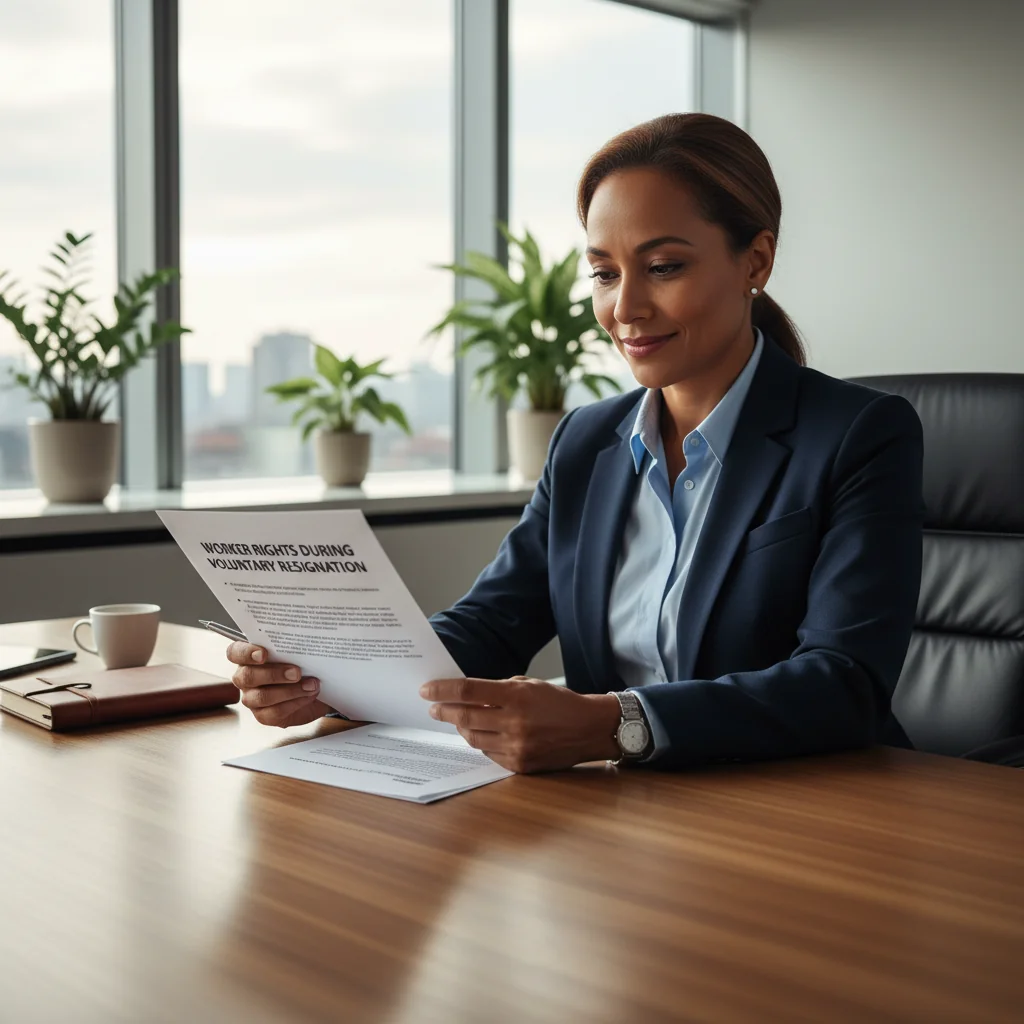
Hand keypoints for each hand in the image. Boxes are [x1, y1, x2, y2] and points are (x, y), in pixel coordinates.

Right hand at [226, 641, 329, 727]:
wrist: (314, 690)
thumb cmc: (302, 667)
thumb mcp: (298, 653)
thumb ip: (293, 647)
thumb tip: (303, 642)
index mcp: (248, 658)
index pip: (235, 652)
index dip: (245, 653)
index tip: (263, 654)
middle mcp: (245, 678)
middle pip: (247, 676)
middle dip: (274, 674)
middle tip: (297, 672)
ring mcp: (251, 698)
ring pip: (262, 697)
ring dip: (290, 691)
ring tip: (310, 685)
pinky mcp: (263, 715)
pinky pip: (274, 712)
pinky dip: (295, 703)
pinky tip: (309, 696)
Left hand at [419, 675, 621, 773]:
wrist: (589, 729)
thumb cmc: (559, 702)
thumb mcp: (529, 685)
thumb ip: (498, 690)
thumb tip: (466, 696)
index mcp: (517, 696)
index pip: (468, 691)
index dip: (443, 690)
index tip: (426, 690)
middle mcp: (514, 722)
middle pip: (464, 717)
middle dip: (443, 711)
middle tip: (433, 707)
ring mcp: (516, 747)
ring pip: (472, 738)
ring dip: (460, 728)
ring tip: (456, 720)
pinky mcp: (519, 765)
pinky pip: (488, 753)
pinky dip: (481, 742)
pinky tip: (481, 734)